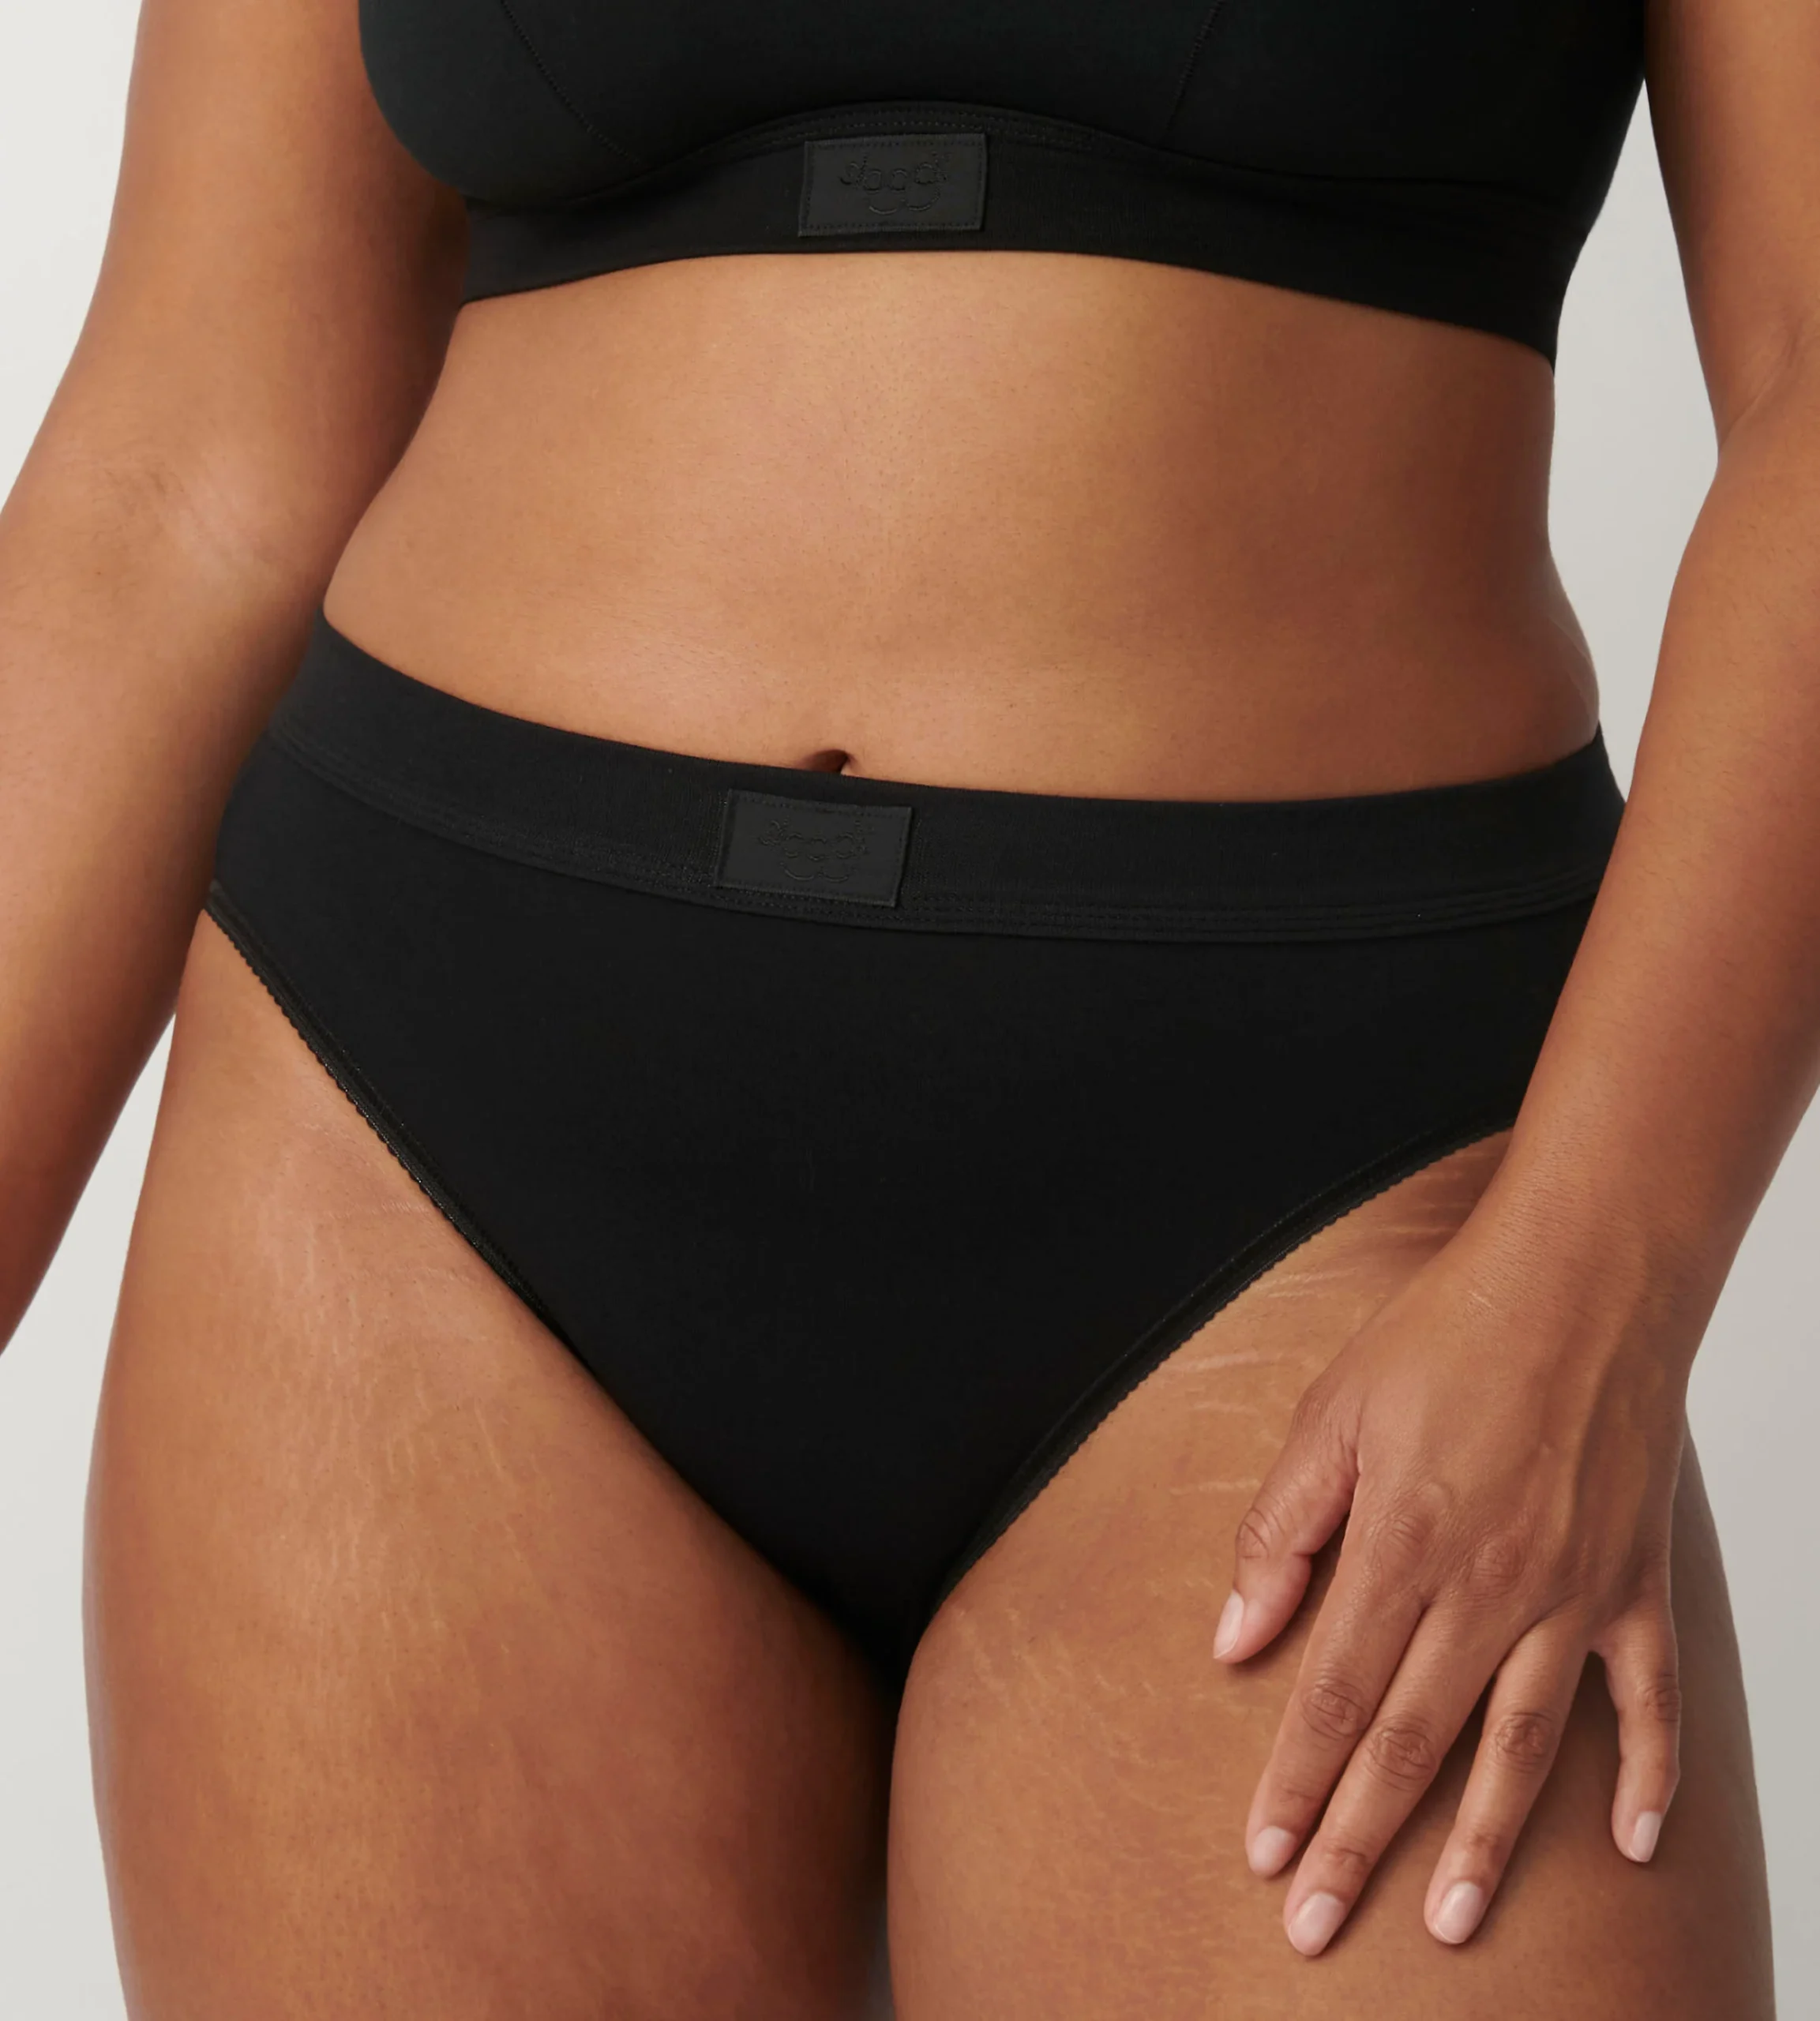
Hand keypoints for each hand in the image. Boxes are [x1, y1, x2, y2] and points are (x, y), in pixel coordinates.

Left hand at [1213, 1208, 1690, 1956]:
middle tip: (1316, 1927)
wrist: (1583, 1278)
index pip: (1335, 1696)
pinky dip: (1646, 1777)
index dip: (1296, 1782)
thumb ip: (1279, 1531)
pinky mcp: (1636, 1583)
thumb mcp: (1328, 1413)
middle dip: (1358, 1842)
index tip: (1263, 1854)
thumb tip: (1232, 1638)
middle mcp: (1487, 1587)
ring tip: (1449, 1923)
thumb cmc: (1445, 1333)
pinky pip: (1646, 1701)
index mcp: (1400, 1544)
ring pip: (1516, 1748)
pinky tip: (1627, 1845)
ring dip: (1479, 1843)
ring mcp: (1571, 1594)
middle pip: (1410, 1742)